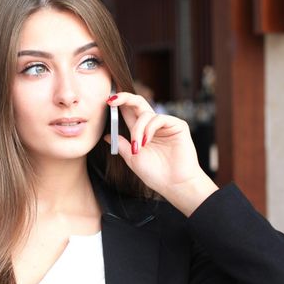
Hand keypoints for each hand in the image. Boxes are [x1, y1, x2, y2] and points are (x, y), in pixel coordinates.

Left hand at [104, 93, 217, 216]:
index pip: (128, 112)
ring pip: (146, 114)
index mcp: (141, 132)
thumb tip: (107, 136)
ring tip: (137, 147)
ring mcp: (165, 124)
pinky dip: (149, 129)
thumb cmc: (155, 174)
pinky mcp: (177, 125)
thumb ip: (122, 145)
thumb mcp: (132, 158)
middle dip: (124, 98)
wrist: (174, 185)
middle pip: (138, 103)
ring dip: (137, 130)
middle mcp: (152, 125)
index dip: (118, 104)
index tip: (106, 101)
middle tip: (112, 100)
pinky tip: (146, 142)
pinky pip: (159, 119)